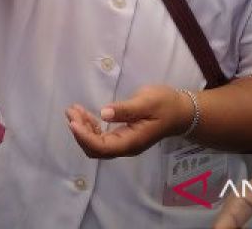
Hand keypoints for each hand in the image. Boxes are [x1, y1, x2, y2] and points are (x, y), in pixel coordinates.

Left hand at [66, 84, 189, 158]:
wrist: (180, 111)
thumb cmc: (165, 104)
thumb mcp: (146, 102)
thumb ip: (125, 109)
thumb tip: (104, 113)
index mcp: (131, 142)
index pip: (103, 147)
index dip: (85, 137)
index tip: (73, 123)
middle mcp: (125, 147)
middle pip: (96, 149)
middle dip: (80, 133)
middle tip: (71, 112)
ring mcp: (123, 143)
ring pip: (96, 144)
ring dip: (83, 129)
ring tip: (73, 110)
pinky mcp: (122, 136)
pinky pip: (101, 138)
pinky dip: (90, 127)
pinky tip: (84, 114)